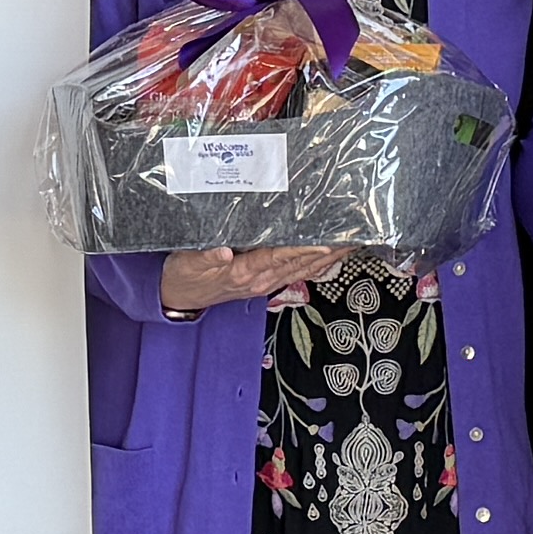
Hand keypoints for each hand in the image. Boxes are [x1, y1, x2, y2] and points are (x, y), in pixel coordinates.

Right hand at [163, 243, 345, 315]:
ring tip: (350, 243)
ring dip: (328, 258)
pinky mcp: (265, 282)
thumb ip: (204, 257)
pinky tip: (329, 257)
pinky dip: (315, 264)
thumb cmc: (184, 276)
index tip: (325, 241)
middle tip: (353, 236)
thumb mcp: (186, 263)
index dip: (303, 249)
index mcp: (244, 272)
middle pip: (300, 264)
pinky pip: (296, 273)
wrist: (179, 297)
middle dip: (328, 251)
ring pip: (303, 269)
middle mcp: (260, 279)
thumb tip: (223, 252)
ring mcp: (264, 283)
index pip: (279, 257)